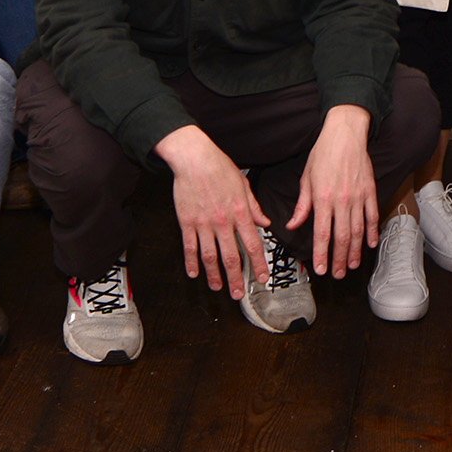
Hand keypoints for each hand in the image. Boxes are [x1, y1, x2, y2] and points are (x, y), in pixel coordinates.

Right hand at [155, 125, 271, 291]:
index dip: (258, 263)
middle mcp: (223, 221)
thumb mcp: (243, 185)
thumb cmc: (219, 167)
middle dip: (237, 277)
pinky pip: (189, 246)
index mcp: (240, 212)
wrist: (194, 158)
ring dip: (214, 275)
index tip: (262, 277)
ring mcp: (203, 223)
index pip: (253, 244)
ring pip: (210, 256)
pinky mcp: (187, 221)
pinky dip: (191, 262)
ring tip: (218, 287)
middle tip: (239, 293)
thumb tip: (265, 222)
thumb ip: (254, 207)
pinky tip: (193, 273)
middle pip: (231, 256)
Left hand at [288, 105, 378, 276]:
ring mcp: (357, 197)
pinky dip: (372, 232)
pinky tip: (369, 244)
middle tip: (337, 274)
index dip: (321, 254)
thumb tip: (292, 224)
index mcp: (322, 198)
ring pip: (358, 231)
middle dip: (339, 259)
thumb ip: (302, 206)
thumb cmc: (323, 154)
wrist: (345, 134)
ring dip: (355, 251)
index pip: (322, 233)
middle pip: (342, 237)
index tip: (320, 269)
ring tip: (352, 265)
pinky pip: (372, 216)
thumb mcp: (306, 179)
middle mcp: (341, 200)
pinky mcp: (369, 191)